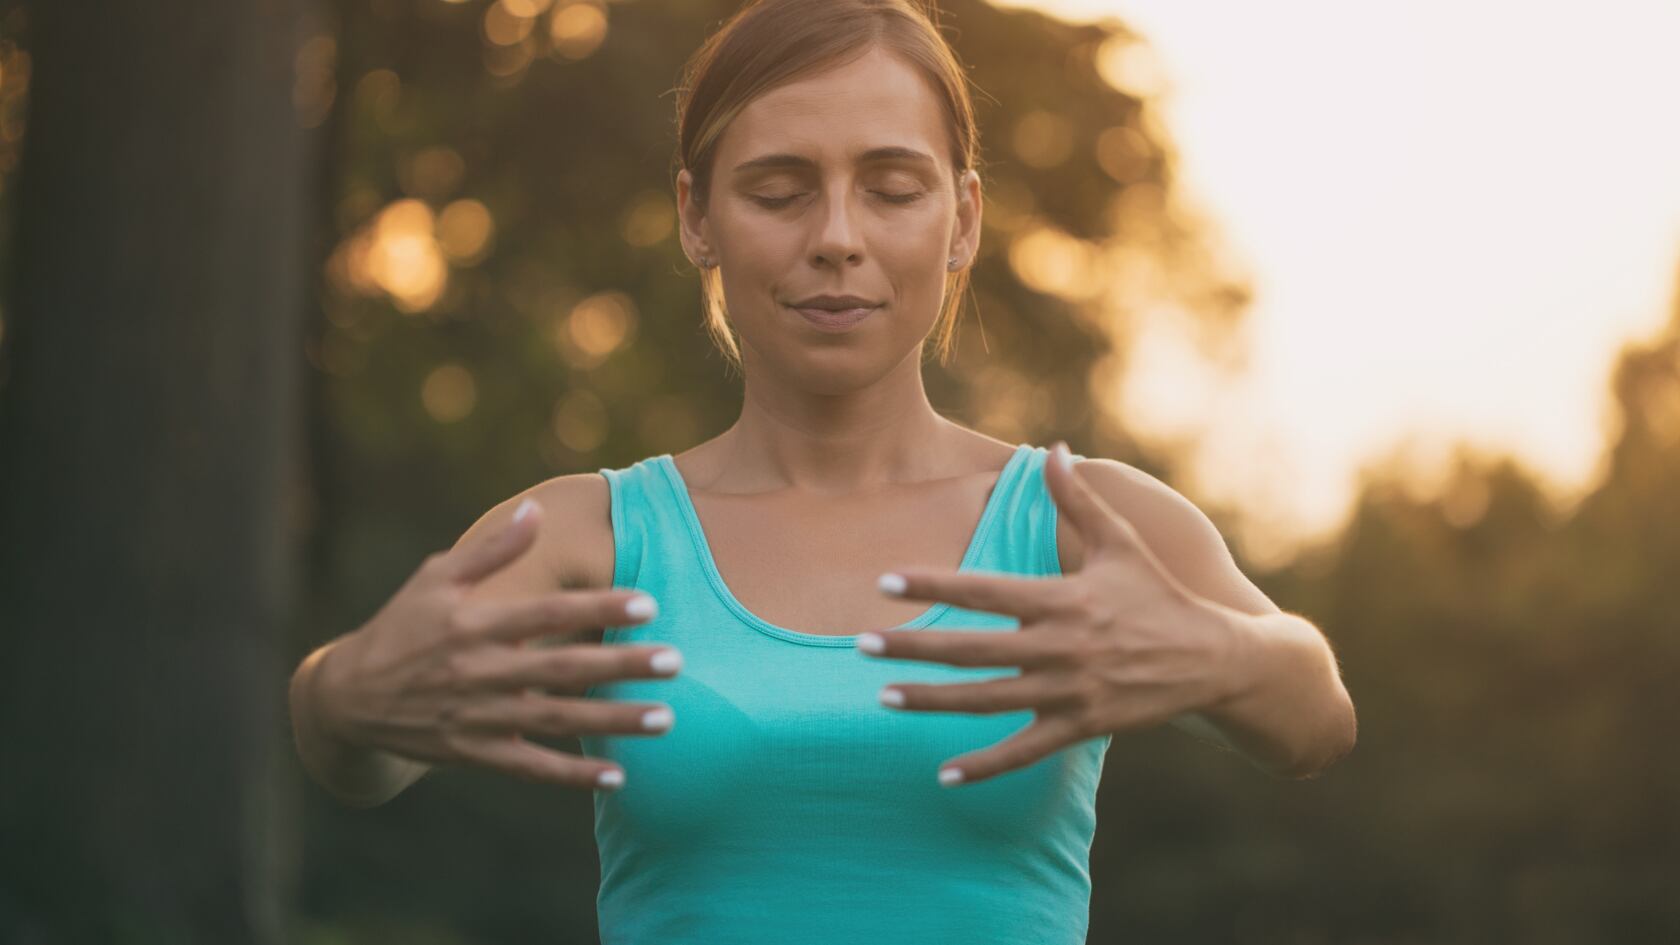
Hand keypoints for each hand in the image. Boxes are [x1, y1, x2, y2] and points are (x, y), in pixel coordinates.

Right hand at [313, 499, 681, 791]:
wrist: (347, 699)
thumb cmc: (401, 626)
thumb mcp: (435, 578)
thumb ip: (491, 549)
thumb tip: (536, 510)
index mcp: (473, 624)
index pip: (546, 614)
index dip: (597, 607)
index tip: (647, 602)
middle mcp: (478, 672)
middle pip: (562, 669)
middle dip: (621, 665)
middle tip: (676, 661)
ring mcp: (477, 717)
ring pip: (556, 722)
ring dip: (613, 721)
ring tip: (665, 718)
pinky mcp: (474, 754)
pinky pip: (531, 768)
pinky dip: (573, 775)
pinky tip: (618, 776)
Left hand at [857, 441, 1245, 785]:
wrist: (1214, 660)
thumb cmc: (1159, 595)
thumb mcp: (1122, 542)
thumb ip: (1078, 499)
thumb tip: (1053, 447)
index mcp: (1063, 598)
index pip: (984, 591)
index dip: (933, 585)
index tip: (885, 582)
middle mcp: (1061, 646)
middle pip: (973, 649)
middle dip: (914, 648)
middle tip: (861, 644)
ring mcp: (1069, 692)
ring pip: (988, 702)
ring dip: (933, 702)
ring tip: (883, 699)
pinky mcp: (1081, 727)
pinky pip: (1023, 751)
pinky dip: (984, 766)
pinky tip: (943, 774)